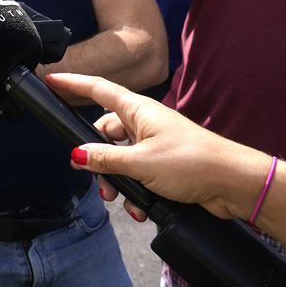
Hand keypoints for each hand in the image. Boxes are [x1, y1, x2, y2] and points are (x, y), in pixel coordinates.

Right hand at [44, 73, 267, 221]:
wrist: (233, 183)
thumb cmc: (191, 162)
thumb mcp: (140, 162)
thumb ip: (105, 159)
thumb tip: (77, 154)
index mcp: (138, 110)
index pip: (98, 90)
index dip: (73, 84)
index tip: (52, 79)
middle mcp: (145, 123)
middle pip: (106, 133)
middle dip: (97, 158)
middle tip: (94, 179)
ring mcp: (155, 143)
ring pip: (121, 158)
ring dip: (117, 181)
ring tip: (121, 200)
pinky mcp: (165, 164)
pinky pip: (138, 174)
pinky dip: (135, 191)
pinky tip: (139, 208)